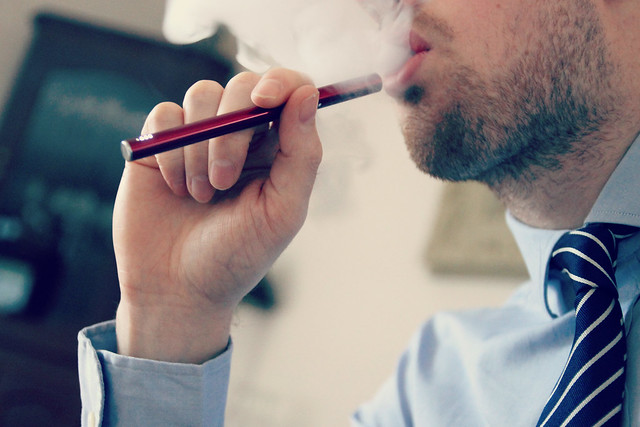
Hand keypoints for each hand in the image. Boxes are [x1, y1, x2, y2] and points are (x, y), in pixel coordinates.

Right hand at [112, 69, 321, 362]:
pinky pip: (165, 115)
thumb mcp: (281, 212)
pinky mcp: (161, 144)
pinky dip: (169, 149)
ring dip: (198, 147)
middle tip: (223, 183)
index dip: (280, 82)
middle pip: (242, 86)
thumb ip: (301, 155)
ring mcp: (200, 136)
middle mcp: (242, 136)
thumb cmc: (237, 257)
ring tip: (200, 194)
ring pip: (201, 95)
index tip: (264, 100)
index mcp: (279, 149)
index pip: (289, 90)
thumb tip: (307, 93)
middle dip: (230, 133)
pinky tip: (174, 187)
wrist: (177, 289)